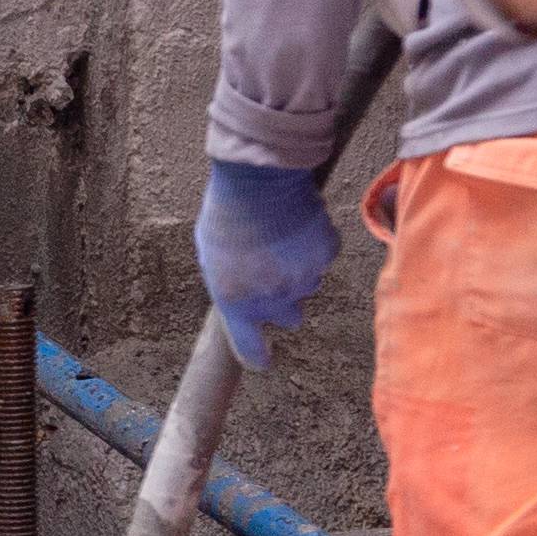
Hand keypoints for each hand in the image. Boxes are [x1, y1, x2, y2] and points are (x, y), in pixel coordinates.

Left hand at [192, 158, 339, 366]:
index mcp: (236, 301)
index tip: (262, 359)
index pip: (250, 349)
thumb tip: (241, 297)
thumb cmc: (226, 211)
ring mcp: (303, 277)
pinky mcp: (326, 254)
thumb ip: (228, 285)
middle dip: (283, 301)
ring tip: (279, 238)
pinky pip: (323, 258)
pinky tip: (296, 225)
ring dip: (297, 269)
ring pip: (307, 286)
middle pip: (289, 318)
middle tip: (272, 271)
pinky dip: (314, 246)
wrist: (258, 176)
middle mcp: (273, 297)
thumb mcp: (210, 255)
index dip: (257, 355)